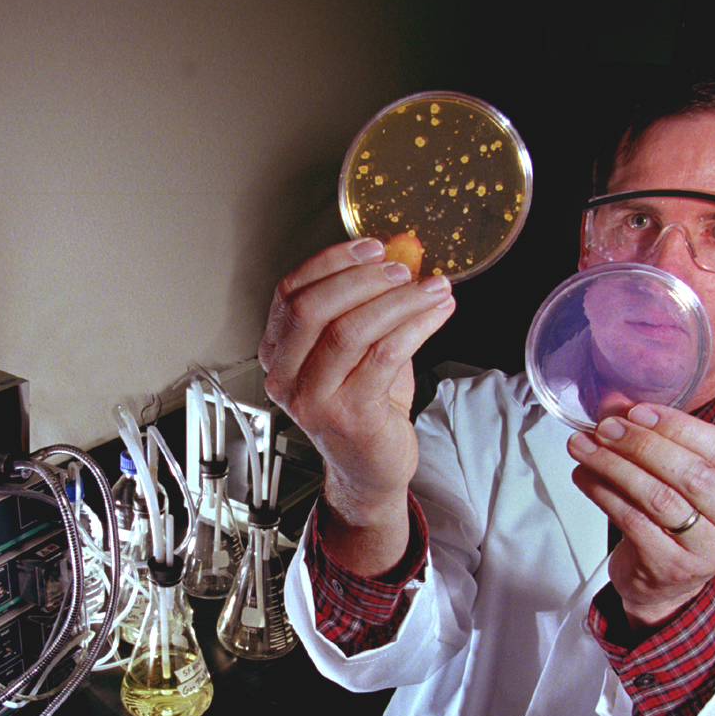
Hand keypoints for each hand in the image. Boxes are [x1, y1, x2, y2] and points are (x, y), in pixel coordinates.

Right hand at [259, 238, 454, 572]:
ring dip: (398, 300)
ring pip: (350, 330)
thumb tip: (400, 253)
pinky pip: (384, 356)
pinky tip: (436, 313)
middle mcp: (286, 379)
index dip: (331, 262)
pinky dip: (416, 326)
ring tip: (432, 288)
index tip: (371, 247)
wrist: (372, 468)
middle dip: (362, 279)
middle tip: (403, 269)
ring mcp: (315, 400)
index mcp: (277, 355)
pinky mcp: (350, 416)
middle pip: (312, 308)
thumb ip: (367, 304)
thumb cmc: (364, 406)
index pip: (289, 293)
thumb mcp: (357, 349)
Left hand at [567, 402, 714, 628]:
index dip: (678, 427)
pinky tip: (586, 477)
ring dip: (615, 466)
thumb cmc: (678, 522)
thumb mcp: (680, 479)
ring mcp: (708, 551)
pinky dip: (604, 494)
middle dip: (642, 445)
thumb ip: (657, 439)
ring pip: (659, 497)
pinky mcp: (671, 567)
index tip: (638, 412)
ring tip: (585, 448)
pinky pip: (633, 522)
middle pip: (691, 474)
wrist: (665, 585)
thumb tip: (615, 404)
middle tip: (605, 428)